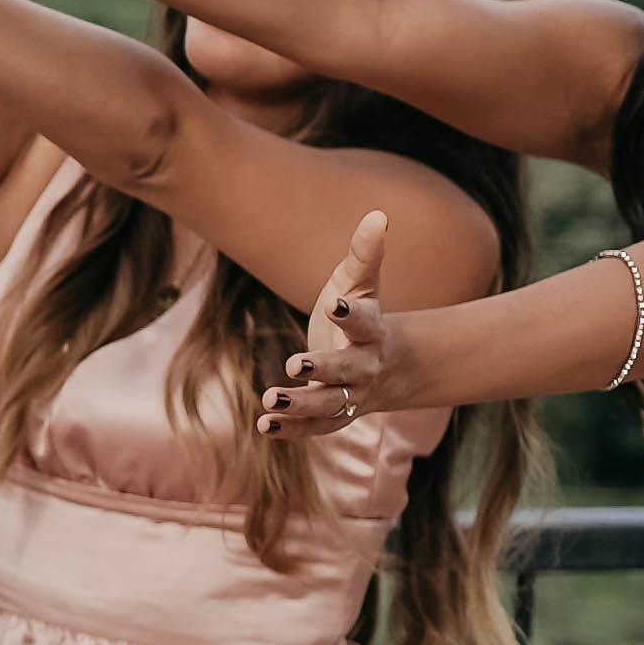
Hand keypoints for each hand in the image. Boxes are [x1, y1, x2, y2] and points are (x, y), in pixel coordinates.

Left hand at [255, 210, 422, 434]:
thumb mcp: (359, 282)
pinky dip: (290, 430)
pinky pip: (314, 427)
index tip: (334, 304)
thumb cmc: (359, 312)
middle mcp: (365, 366)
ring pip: (330, 405)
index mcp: (373, 330)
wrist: (380, 363)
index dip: (352, 314)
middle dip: (324, 368)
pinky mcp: (332, 415)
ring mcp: (350, 395)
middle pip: (348, 370)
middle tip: (296, 364)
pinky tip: (263, 425)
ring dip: (301, 405)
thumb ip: (364, 254)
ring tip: (270, 399)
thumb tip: (378, 214)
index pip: (366, 322)